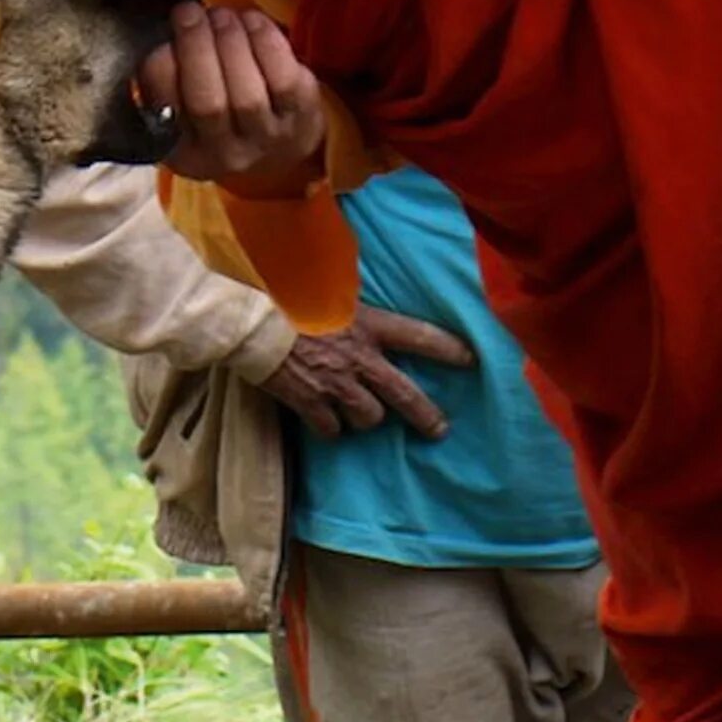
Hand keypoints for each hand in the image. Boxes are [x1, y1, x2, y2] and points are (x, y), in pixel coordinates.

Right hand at [143, 3, 327, 185]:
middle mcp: (226, 156)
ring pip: (248, 94)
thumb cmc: (222, 111)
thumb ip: (169, 76)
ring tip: (221, 15)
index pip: (165, 113)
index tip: (164, 34)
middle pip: (208, 104)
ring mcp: (268, 141)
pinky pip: (285, 80)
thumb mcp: (186, 107)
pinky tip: (252, 21)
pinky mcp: (302, 121)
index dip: (161, 67)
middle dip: (196, 48)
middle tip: (190, 12)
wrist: (281, 142)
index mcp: (185, 154)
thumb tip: (165, 30)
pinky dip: (265, 41)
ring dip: (230, 42)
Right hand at [257, 306, 476, 439]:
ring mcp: (336, 385)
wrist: (249, 322)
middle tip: (440, 429)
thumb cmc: (287, 297)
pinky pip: (331, 430)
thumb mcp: (329, 291)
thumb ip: (352, 303)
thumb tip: (362, 299)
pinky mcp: (310, 404)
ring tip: (355, 411)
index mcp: (369, 326)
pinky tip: (323, 420)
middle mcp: (360, 359)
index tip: (473, 359)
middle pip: (405, 395)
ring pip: (368, 418)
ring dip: (364, 418)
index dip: (449, 349)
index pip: (421, 336)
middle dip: (426, 416)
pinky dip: (329, 428)